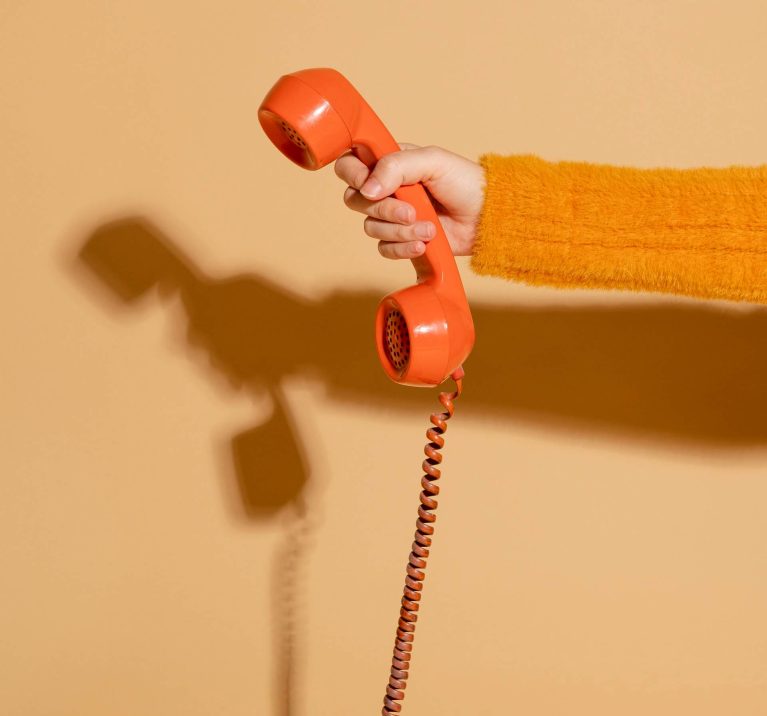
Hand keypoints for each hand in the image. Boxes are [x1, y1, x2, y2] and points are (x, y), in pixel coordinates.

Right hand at [334, 144, 484, 259]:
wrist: (486, 217)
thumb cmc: (465, 182)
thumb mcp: (432, 161)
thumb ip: (396, 166)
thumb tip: (368, 188)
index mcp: (389, 164)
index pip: (350, 165)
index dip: (353, 175)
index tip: (370, 185)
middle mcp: (386, 190)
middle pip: (355, 200)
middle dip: (383, 210)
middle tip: (411, 211)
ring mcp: (392, 217)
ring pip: (371, 228)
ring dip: (401, 231)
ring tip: (429, 228)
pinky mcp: (401, 240)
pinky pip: (385, 248)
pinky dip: (403, 248)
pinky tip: (424, 243)